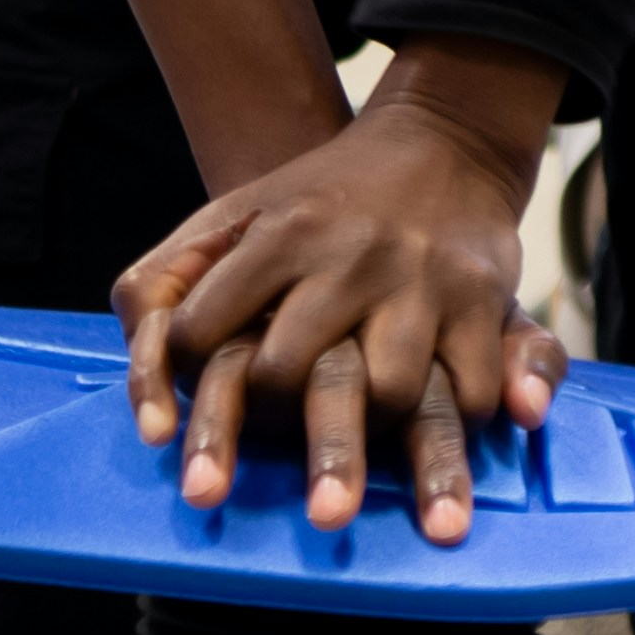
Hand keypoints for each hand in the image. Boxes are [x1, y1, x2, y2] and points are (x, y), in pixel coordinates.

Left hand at [116, 39, 574, 542]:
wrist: (443, 141)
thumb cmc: (317, 198)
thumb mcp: (232, 214)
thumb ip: (160, 288)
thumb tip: (150, 424)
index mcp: (279, 233)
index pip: (200, 331)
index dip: (183, 386)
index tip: (186, 419)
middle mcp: (349, 257)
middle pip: (289, 375)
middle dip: (266, 439)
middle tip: (254, 483)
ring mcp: (420, 281)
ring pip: (386, 392)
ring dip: (363, 447)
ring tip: (343, 493)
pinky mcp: (484, 301)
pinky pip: (472, 390)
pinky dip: (454, 428)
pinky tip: (429, 454)